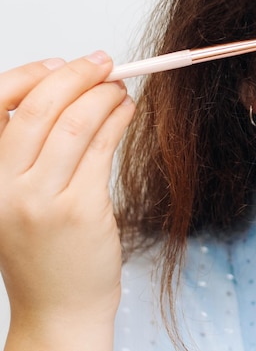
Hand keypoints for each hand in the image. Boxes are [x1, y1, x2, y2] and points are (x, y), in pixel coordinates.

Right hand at [0, 52, 134, 349]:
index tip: (64, 63)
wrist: (57, 308)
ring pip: (76, 123)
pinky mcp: (81, 210)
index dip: (34, 74)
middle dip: (78, 75)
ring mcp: (42, 199)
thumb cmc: (42, 252)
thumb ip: (29, 153)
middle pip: (41, 107)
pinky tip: (128, 112)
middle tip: (104, 63)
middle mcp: (4, 185)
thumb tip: (64, 96)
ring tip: (122, 88)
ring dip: (104, 96)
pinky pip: (102, 148)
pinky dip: (118, 121)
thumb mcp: (17, 200)